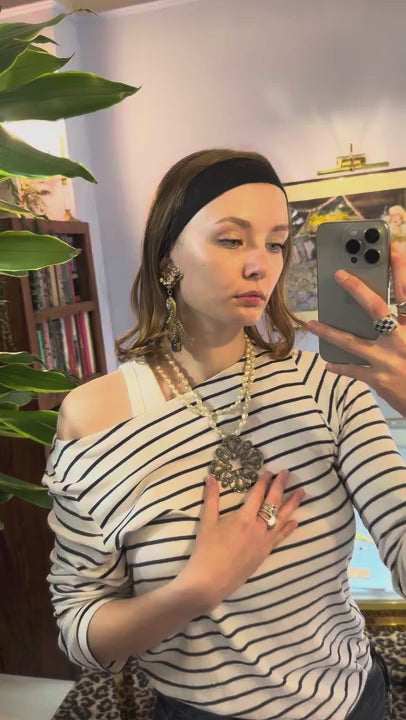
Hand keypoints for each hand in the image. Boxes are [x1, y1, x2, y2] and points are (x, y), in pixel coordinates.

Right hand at [177, 469, 303, 608]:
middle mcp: (258, 528)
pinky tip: (295, 522)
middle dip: (280, 486)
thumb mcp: (207, 522)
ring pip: (281, 519)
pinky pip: (280, 538)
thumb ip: (211, 498)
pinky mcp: (265, 553)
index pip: (257, 495)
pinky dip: (288, 528)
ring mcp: (264, 541)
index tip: (269, 471)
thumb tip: (210, 476)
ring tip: (302, 493)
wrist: (211, 581)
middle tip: (287, 473)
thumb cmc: (207, 550)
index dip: (264, 482)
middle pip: (273, 503)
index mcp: (244, 518)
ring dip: (292, 504)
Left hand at [307, 241, 405, 416]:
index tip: (394, 248)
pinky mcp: (379, 380)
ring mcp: (388, 360)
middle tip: (339, 275)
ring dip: (331, 332)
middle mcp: (402, 339)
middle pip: (378, 309)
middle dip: (358, 290)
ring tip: (312, 324)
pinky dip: (340, 366)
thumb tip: (395, 311)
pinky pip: (353, 370)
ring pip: (353, 342)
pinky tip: (328, 363)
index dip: (402, 269)